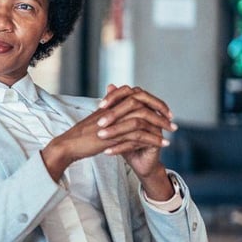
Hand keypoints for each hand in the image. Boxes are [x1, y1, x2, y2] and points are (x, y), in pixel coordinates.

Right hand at [40, 84, 173, 181]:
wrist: (69, 145)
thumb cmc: (81, 135)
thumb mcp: (98, 121)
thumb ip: (111, 114)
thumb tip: (122, 113)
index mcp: (110, 104)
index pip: (136, 96)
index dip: (152, 102)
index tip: (164, 111)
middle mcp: (113, 109)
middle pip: (142, 104)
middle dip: (160, 113)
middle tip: (172, 123)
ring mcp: (113, 121)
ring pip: (143, 119)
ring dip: (159, 127)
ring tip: (171, 136)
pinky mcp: (113, 135)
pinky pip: (139, 135)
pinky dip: (153, 140)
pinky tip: (162, 145)